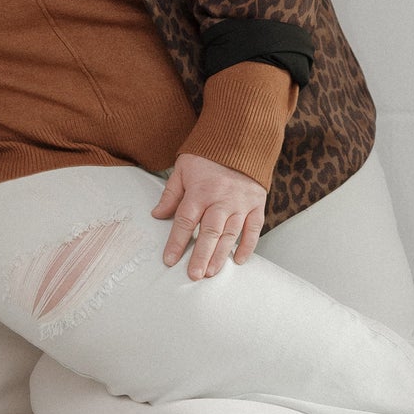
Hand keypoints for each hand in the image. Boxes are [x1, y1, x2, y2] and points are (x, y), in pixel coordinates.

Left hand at [149, 153, 267, 278]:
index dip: (176, 242)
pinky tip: (238, 260)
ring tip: (210, 272)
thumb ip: (171, 193)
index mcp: (200, 190)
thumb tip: (157, 215)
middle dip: (200, 255)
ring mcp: (241, 203)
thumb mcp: (183, 168)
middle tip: (194, 275)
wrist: (241, 139)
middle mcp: (221, 199)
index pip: (186, 220)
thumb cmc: (208, 156)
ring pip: (230, 234)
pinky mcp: (257, 204)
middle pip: (209, 232)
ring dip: (220, 255)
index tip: (169, 260)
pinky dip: (247, 245)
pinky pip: (253, 229)